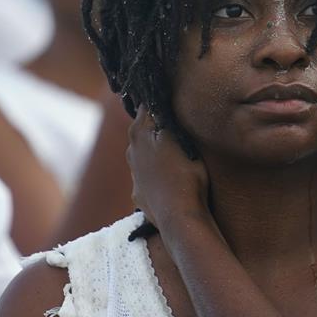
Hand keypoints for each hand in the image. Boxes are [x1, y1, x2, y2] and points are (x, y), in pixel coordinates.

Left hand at [126, 106, 210, 229]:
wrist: (179, 216)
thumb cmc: (184, 175)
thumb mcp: (179, 140)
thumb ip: (165, 120)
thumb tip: (157, 105)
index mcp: (140, 135)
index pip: (145, 109)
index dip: (155, 104)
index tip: (166, 99)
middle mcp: (132, 153)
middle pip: (141, 132)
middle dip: (153, 127)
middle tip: (171, 124)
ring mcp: (135, 177)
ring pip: (143, 156)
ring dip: (154, 153)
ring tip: (172, 153)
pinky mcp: (140, 196)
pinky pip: (148, 180)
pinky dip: (156, 177)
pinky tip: (168, 181)